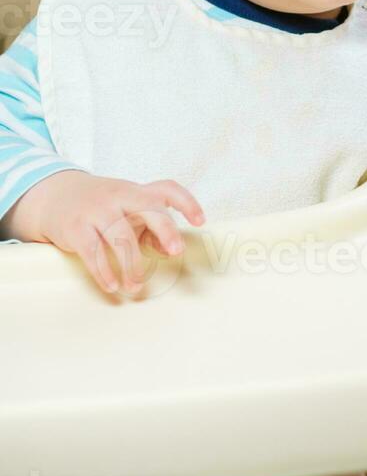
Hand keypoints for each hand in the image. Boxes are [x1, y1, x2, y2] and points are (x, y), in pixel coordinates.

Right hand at [35, 170, 205, 294]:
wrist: (56, 196)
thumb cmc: (104, 206)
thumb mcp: (128, 211)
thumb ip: (152, 228)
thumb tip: (170, 250)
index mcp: (137, 191)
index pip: (167, 189)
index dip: (187, 202)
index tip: (201, 221)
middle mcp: (119, 195)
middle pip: (147, 206)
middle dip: (165, 228)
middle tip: (176, 251)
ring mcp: (97, 210)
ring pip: (120, 235)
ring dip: (131, 264)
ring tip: (136, 286)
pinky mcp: (76, 227)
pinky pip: (92, 251)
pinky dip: (104, 271)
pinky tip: (113, 286)